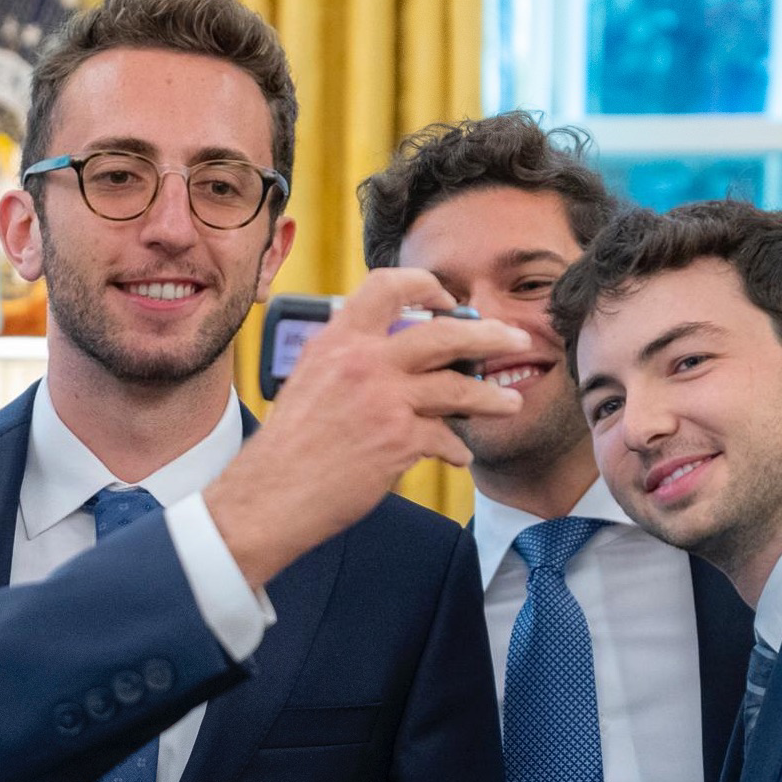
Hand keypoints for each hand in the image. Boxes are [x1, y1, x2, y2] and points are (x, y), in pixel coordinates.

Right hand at [205, 270, 526, 588]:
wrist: (270, 495)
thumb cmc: (287, 446)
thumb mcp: (309, 379)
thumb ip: (347, 358)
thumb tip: (389, 350)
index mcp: (337, 340)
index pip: (388, 286)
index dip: (425, 286)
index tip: (446, 299)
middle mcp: (364, 362)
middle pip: (445, 334)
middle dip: (488, 334)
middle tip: (512, 340)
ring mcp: (384, 401)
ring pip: (459, 386)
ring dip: (490, 396)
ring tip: (509, 402)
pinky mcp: (397, 441)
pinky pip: (445, 437)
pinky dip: (455, 447)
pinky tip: (458, 454)